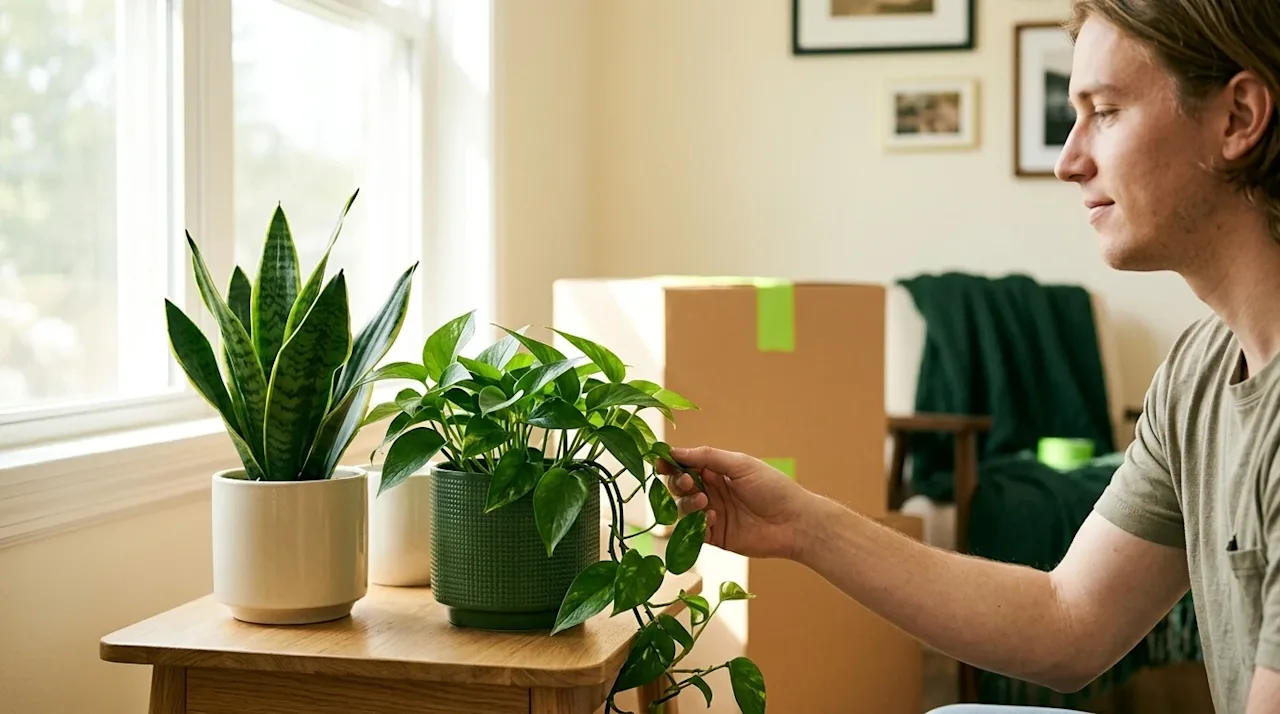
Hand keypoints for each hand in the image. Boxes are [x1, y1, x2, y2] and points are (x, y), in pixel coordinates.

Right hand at [657, 445, 813, 559]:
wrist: (794, 522)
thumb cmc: (773, 488)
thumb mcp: (740, 465)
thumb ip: (707, 457)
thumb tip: (676, 451)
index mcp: (718, 472)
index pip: (686, 466)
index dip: (671, 464)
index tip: (660, 462)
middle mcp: (712, 492)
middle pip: (680, 488)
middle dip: (678, 484)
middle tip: (688, 483)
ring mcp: (713, 515)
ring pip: (683, 509)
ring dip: (688, 504)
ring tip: (704, 503)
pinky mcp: (716, 537)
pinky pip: (694, 532)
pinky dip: (697, 525)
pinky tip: (712, 519)